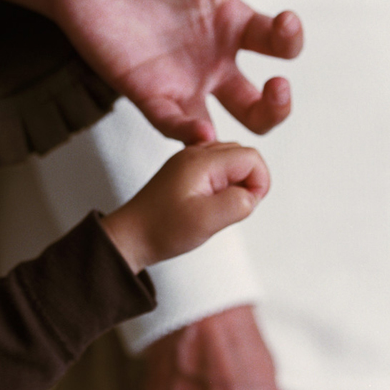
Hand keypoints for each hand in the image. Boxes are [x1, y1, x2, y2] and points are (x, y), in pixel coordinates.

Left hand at [47, 0, 302, 142]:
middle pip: (260, 104)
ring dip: (248, 126)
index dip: (289, 38)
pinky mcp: (143, 91)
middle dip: (279, 103)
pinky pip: (171, 124)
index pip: (278, 45)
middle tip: (277, 84)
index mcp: (229, 21)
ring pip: (223, 127)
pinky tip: (203, 130)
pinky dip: (190, 133)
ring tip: (256, 106)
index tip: (283, 19)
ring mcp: (178, 79)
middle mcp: (210, 58)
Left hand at [101, 142, 268, 273]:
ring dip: (235, 185)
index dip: (259, 182)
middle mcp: (195, 154)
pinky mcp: (185, 172)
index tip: (245, 206)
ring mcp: (189, 162)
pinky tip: (209, 205)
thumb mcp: (207, 220)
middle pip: (242, 155)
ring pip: (230, 162)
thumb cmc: (161, 229)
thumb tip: (251, 194)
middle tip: (230, 209)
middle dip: (248, 182)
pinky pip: (217, 171)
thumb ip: (238, 203)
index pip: (251, 156)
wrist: (130, 236)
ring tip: (218, 209)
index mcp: (201, 160)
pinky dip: (222, 187)